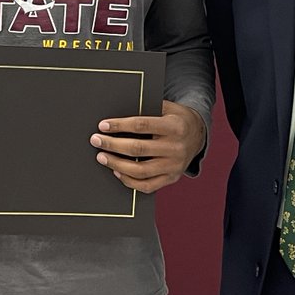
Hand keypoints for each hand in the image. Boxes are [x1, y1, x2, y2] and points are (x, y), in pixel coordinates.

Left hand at [90, 100, 206, 193]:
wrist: (198, 135)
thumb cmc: (176, 119)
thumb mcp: (168, 108)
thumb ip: (147, 109)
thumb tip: (118, 115)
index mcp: (175, 127)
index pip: (142, 125)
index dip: (120, 125)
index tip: (103, 126)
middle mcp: (176, 148)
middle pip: (138, 149)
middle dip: (112, 145)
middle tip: (96, 140)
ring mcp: (174, 166)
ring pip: (140, 170)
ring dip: (116, 164)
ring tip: (102, 157)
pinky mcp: (171, 178)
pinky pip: (147, 186)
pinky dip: (129, 181)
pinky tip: (117, 171)